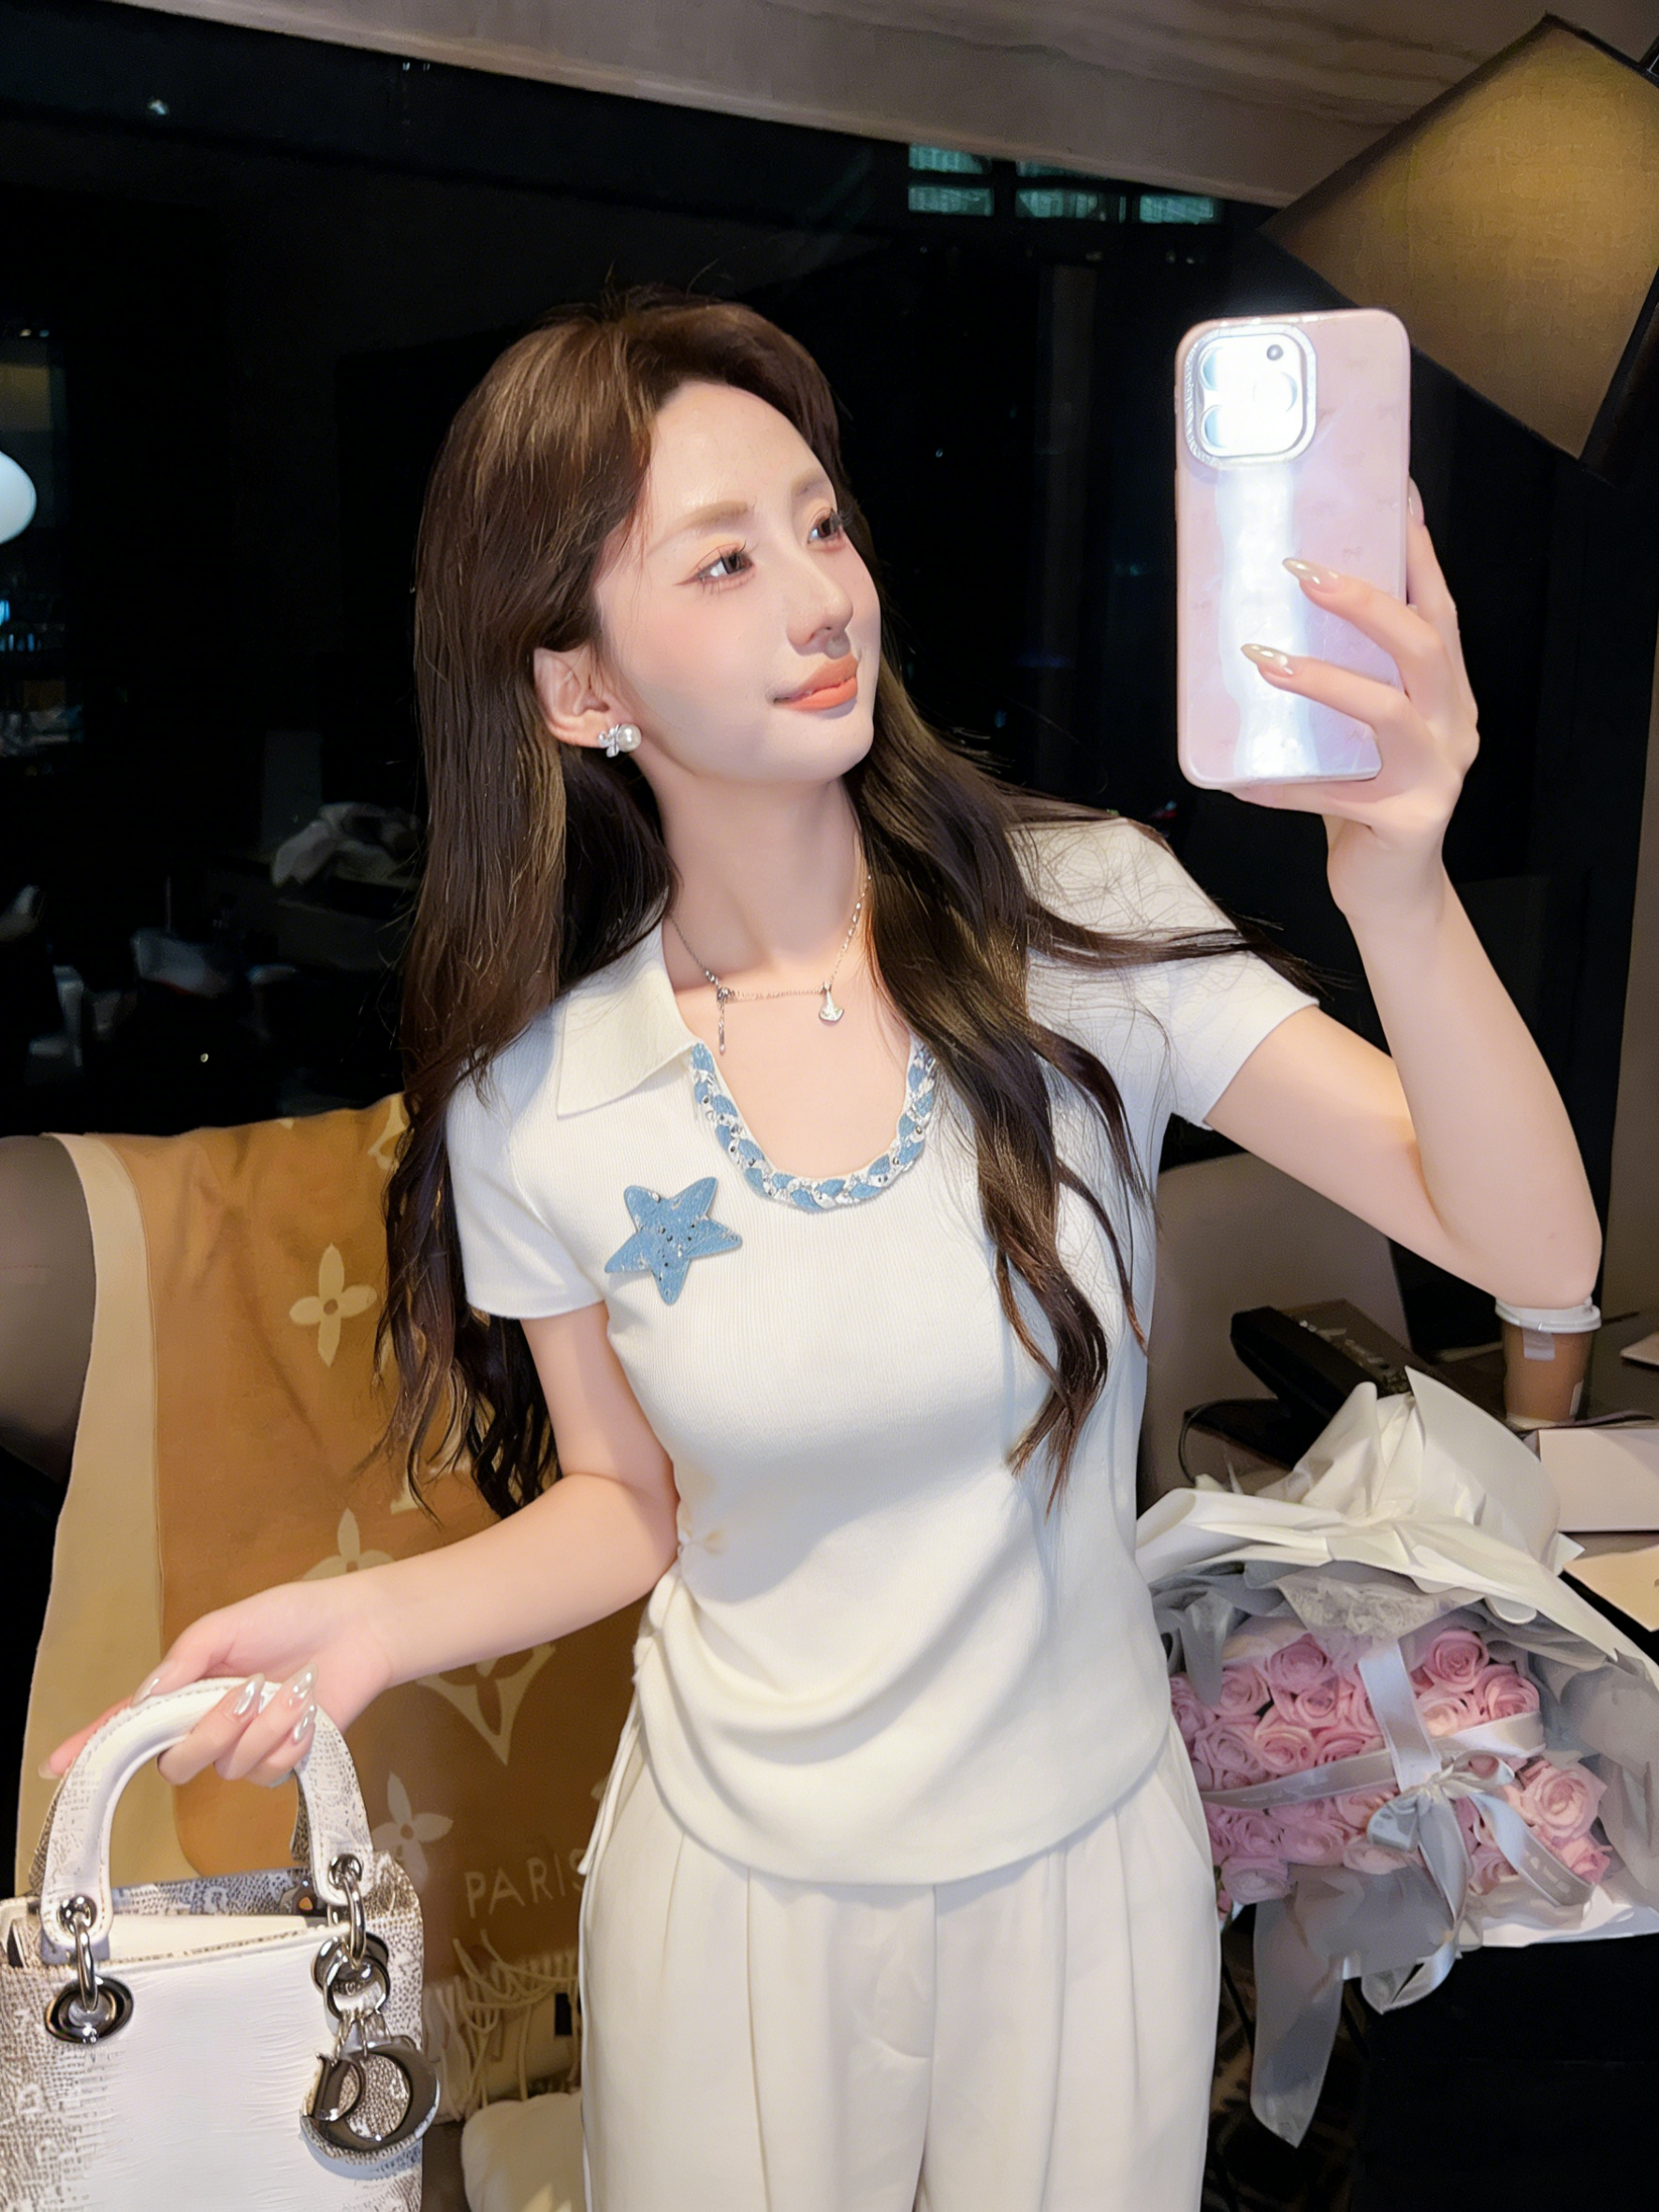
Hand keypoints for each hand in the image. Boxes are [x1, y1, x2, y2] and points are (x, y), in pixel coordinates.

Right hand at [41, 1572, 398, 1790]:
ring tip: (290, 1689)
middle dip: (210, 1730)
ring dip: (262, 1726)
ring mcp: (243, 1746)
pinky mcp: (280, 1760)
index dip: (92, 1746)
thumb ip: (183, 1662)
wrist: (354, 1630)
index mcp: (185, 1687)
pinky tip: (306, 1711)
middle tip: (245, 1692)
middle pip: (175, 1760)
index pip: (128, 1724)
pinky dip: (288, 1739)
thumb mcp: (227, 1626)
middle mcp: (207, 1723)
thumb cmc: (291, 1616)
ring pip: (226, 1766)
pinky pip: (268, 1771)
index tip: (58, 1766)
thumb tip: (143, 1698)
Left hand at [1232, 480, 1479, 922]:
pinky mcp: (1404, 822)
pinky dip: (1283, 786)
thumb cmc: (1369, 795)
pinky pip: (1334, 795)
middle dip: (1366, 603)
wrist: (1392, 889)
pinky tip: (1241, 779)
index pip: (1440, 610)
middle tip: (1304, 572)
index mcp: (1449, 694)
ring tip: (1264, 659)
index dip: (1420, 556)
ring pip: (1387, 711)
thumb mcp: (1365, 729)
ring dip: (1323, 680)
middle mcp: (1454, 726)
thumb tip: (1284, 607)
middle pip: (1426, 646)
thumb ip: (1351, 676)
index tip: (1395, 501)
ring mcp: (1435, 776)